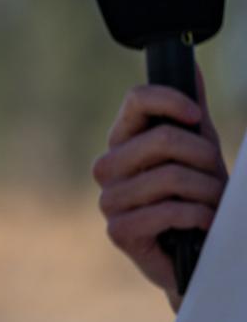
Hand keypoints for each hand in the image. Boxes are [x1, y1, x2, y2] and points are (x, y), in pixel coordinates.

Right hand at [93, 67, 226, 307]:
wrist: (197, 253)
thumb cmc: (195, 198)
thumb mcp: (198, 151)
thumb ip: (190, 112)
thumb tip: (190, 68)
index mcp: (123, 141)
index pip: (137, 100)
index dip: (171, 102)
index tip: (196, 117)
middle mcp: (108, 166)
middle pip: (162, 138)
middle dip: (204, 158)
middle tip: (215, 178)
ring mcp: (109, 200)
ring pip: (170, 177)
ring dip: (207, 192)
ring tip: (212, 204)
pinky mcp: (119, 231)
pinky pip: (168, 211)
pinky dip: (197, 216)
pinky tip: (201, 223)